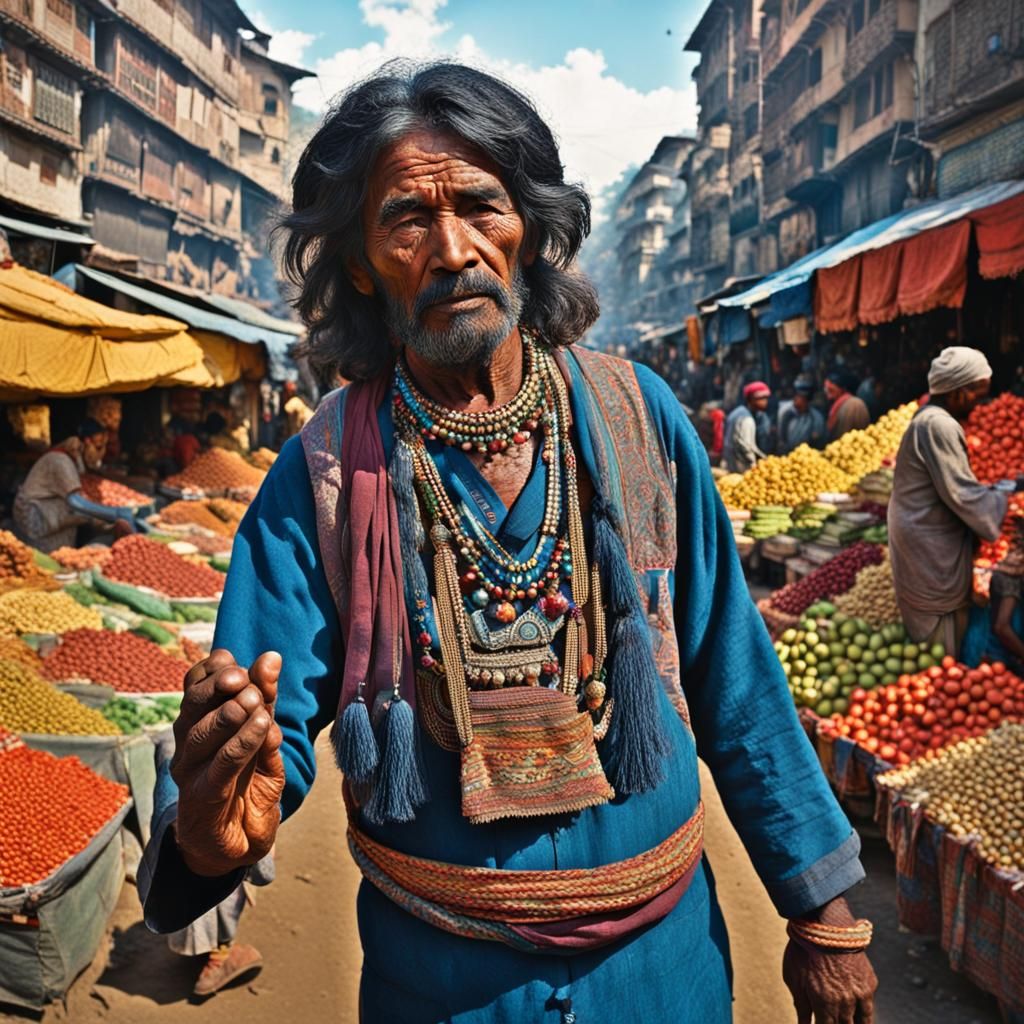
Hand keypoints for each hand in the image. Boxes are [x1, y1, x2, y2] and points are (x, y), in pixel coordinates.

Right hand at [170, 649, 284, 876]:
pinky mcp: (202, 798)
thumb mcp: (265, 736)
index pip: (195, 686)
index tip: (233, 660)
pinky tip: (262, 726)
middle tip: (242, 676)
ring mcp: (191, 772)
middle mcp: (188, 744)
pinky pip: (220, 765)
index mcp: (200, 723)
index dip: (211, 669)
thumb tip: (271, 658)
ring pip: (199, 734)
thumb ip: (266, 700)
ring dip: (228, 714)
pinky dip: (241, 743)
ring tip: (254, 701)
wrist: (240, 844)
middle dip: (216, 685)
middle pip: (192, 705)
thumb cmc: (251, 785)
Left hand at [783, 941, 875, 1022]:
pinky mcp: (869, 983)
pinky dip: (864, 1016)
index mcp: (824, 1003)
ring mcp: (860, 993)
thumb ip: (800, 1005)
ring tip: (848, 1023)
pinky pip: (868, 1007)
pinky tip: (859, 1019)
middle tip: (832, 1020)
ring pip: (860, 1022)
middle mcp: (845, 1002)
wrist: (824, 923)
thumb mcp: (794, 977)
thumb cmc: (804, 949)